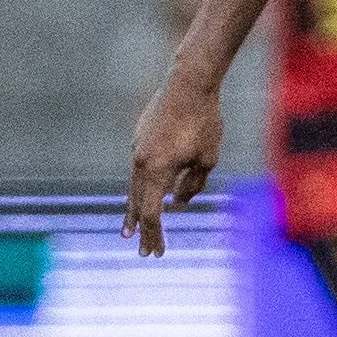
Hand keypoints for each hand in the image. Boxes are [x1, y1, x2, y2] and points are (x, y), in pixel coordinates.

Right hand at [124, 76, 222, 257]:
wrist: (189, 83)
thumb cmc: (204, 122)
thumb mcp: (207, 159)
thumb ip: (193, 184)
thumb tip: (178, 201)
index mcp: (155, 170)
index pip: (151, 213)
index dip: (154, 235)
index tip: (156, 253)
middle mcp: (140, 161)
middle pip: (137, 203)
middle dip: (141, 229)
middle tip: (141, 251)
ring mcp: (137, 148)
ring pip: (135, 185)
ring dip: (135, 208)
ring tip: (130, 228)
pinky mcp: (140, 136)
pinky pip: (140, 167)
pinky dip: (142, 184)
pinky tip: (146, 192)